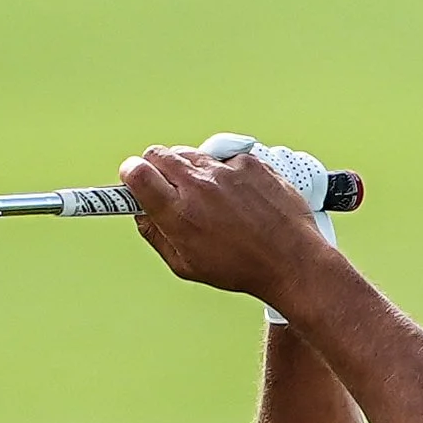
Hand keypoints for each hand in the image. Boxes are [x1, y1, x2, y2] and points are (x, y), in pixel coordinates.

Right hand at [120, 143, 329, 309]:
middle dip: (155, 168)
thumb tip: (141, 212)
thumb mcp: (187, 265)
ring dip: (190, 170)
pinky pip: (224, 159)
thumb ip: (156, 235)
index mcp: (178, 212)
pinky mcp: (248, 162)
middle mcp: (199, 185)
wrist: (291, 260)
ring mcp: (225, 170)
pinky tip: (238, 197)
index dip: (131, 174)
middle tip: (167, 187)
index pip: (136, 172)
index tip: (133, 180)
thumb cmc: (239, 268)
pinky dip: (225, 173)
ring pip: (191, 154)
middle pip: (158, 154)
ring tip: (209, 199)